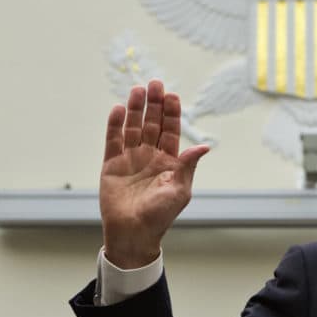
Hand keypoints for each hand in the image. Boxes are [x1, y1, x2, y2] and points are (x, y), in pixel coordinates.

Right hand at [100, 80, 208, 267]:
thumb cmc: (160, 215)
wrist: (133, 233)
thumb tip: (205, 146)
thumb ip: (188, 165)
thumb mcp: (180, 190)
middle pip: (152, 124)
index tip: (172, 95)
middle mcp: (149, 156)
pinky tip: (120, 109)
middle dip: (154, 104)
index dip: (172, 113)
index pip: (171, 131)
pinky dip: (116, 125)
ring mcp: (130, 159)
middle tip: (155, 83)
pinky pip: (113, 140)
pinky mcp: (112, 165)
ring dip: (136, 109)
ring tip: (138, 90)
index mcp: (169, 161)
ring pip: (133, 127)